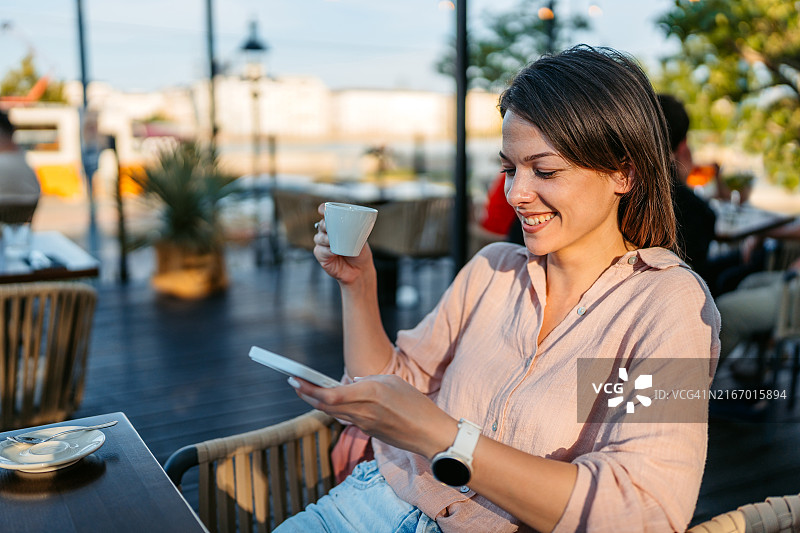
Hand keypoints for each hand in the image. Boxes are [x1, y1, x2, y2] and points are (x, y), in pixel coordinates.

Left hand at [289, 374, 456, 459]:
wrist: (429, 434)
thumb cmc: (415, 404)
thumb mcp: (393, 382)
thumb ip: (368, 381)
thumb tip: (351, 382)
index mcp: (370, 393)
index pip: (331, 395)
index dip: (309, 389)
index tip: (295, 379)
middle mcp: (363, 410)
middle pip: (326, 405)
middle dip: (306, 394)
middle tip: (294, 383)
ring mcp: (364, 424)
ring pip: (333, 412)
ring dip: (318, 402)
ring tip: (306, 390)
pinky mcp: (368, 432)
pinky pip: (347, 418)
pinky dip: (335, 409)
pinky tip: (330, 401)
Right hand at [313, 203, 374, 284]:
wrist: (360, 270)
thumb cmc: (360, 252)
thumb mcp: (361, 238)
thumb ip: (355, 230)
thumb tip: (352, 223)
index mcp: (337, 225)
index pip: (327, 214)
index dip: (323, 210)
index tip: (323, 209)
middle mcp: (328, 233)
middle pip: (321, 225)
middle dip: (324, 224)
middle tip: (330, 227)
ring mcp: (323, 244)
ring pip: (318, 237)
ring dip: (325, 238)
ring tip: (332, 242)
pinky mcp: (321, 256)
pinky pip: (319, 250)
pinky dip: (326, 250)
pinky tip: (333, 252)